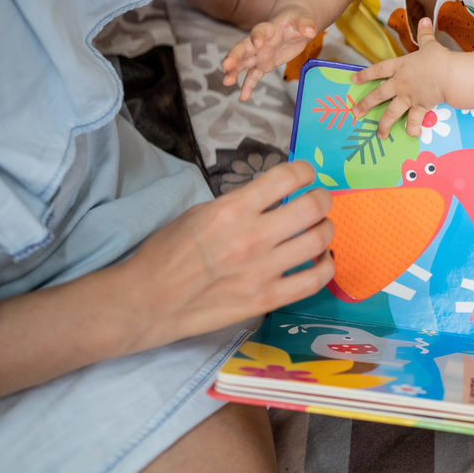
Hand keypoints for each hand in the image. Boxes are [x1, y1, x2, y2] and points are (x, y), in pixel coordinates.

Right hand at [118, 160, 335, 352]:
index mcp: (232, 209)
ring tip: (320, 227)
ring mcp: (262, 270)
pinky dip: (326, 266)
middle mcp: (252, 237)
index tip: (306, 174)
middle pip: (312, 207)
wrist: (147, 301)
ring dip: (326, 228)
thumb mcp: (200, 213)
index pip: (286, 178)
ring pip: (319, 241)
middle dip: (322, 197)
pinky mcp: (266, 299)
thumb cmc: (168, 252)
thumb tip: (272, 197)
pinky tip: (321, 259)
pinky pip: (314, 281)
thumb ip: (239, 204)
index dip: (304, 171)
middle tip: (319, 200)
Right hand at [222, 9, 317, 99]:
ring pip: (245, 63)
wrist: (293, 24)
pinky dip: (249, 85)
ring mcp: (260, 54)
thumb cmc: (297, 19)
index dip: (258, 36)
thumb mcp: (304, 20)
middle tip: (226, 65)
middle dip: (235, 56)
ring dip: (235, 71)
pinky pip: (254, 75)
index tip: (256, 43)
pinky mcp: (264, 64)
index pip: (261, 31)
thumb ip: (306, 25)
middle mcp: (260, 41)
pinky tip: (243, 96)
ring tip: (226, 82)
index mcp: (269, 28)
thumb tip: (311, 31)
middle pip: (244, 48)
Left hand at [349, 17, 453, 137]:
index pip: (378, 70)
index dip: (364, 75)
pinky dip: (413, 129)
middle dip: (365, 104)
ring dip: (384, 124)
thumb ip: (425, 33)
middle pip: (378, 95)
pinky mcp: (420, 107)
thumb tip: (426, 19)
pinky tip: (411, 135)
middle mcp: (400, 83)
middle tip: (355, 112)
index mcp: (400, 66)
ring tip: (379, 134)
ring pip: (391, 113)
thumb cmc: (438, 59)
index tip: (353, 80)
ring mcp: (408, 97)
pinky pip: (414, 121)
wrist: (448, 75)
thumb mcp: (430, 44)